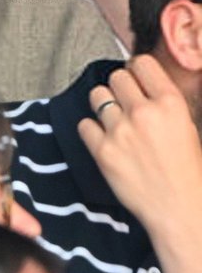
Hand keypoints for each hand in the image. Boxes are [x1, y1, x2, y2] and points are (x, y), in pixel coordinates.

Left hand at [78, 56, 201, 234]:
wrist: (179, 208)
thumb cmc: (187, 171)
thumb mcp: (188, 126)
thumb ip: (165, 102)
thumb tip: (144, 82)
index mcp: (171, 104)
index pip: (141, 63)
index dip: (136, 70)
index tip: (135, 78)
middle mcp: (144, 112)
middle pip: (116, 77)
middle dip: (120, 88)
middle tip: (126, 104)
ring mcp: (120, 130)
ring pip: (96, 96)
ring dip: (104, 106)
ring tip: (115, 121)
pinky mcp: (102, 150)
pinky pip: (84, 124)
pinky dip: (92, 130)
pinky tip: (106, 140)